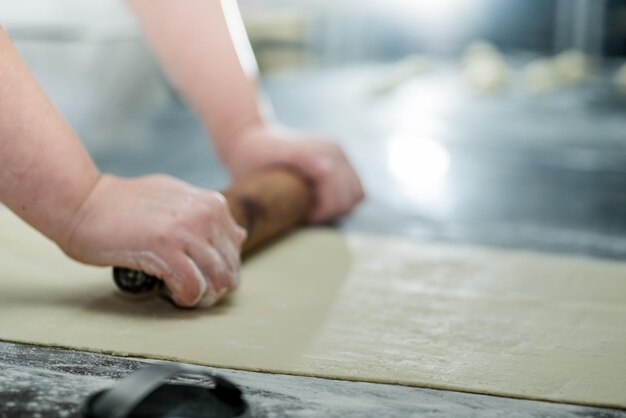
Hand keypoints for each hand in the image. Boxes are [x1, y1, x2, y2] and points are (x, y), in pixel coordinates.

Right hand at [58, 174, 246, 307]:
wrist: (84, 201)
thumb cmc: (125, 204)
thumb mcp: (177, 198)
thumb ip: (208, 216)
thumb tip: (239, 235)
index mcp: (212, 203)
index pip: (236, 250)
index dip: (220, 270)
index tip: (198, 275)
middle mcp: (205, 215)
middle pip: (229, 269)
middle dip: (213, 288)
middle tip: (191, 292)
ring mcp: (187, 231)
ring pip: (217, 282)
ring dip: (201, 297)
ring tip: (181, 295)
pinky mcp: (165, 249)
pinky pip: (192, 288)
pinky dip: (184, 299)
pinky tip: (169, 293)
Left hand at [223, 125, 364, 222]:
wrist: (249, 139)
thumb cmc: (255, 152)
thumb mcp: (272, 155)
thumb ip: (302, 158)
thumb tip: (327, 170)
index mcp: (327, 151)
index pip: (340, 194)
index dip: (324, 211)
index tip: (303, 216)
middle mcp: (337, 151)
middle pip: (352, 196)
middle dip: (331, 210)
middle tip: (306, 214)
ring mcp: (339, 155)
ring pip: (356, 194)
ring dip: (337, 207)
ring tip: (312, 208)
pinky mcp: (337, 162)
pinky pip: (352, 189)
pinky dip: (339, 201)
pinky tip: (316, 202)